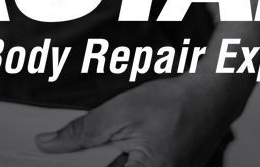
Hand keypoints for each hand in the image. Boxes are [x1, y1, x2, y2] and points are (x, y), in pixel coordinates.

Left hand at [35, 75, 235, 166]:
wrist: (212, 99)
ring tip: (91, 143)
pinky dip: (114, 161)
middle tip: (71, 144)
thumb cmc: (173, 103)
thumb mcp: (121, 112)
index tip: (48, 160)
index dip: (74, 165)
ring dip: (101, 159)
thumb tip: (46, 144)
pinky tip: (108, 148)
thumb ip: (82, 132)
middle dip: (87, 160)